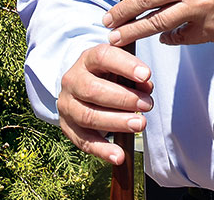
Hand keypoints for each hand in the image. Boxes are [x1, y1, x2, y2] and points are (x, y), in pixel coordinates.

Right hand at [58, 44, 152, 164]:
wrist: (83, 82)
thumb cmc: (109, 72)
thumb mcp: (121, 66)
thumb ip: (135, 74)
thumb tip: (147, 88)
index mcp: (88, 58)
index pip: (104, 57)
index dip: (126, 65)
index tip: (147, 75)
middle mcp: (72, 80)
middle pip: (94, 90)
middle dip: (124, 99)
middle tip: (147, 105)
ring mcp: (66, 104)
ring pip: (88, 116)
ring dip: (116, 123)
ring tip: (140, 124)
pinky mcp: (66, 126)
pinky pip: (83, 141)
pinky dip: (102, 150)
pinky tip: (119, 155)